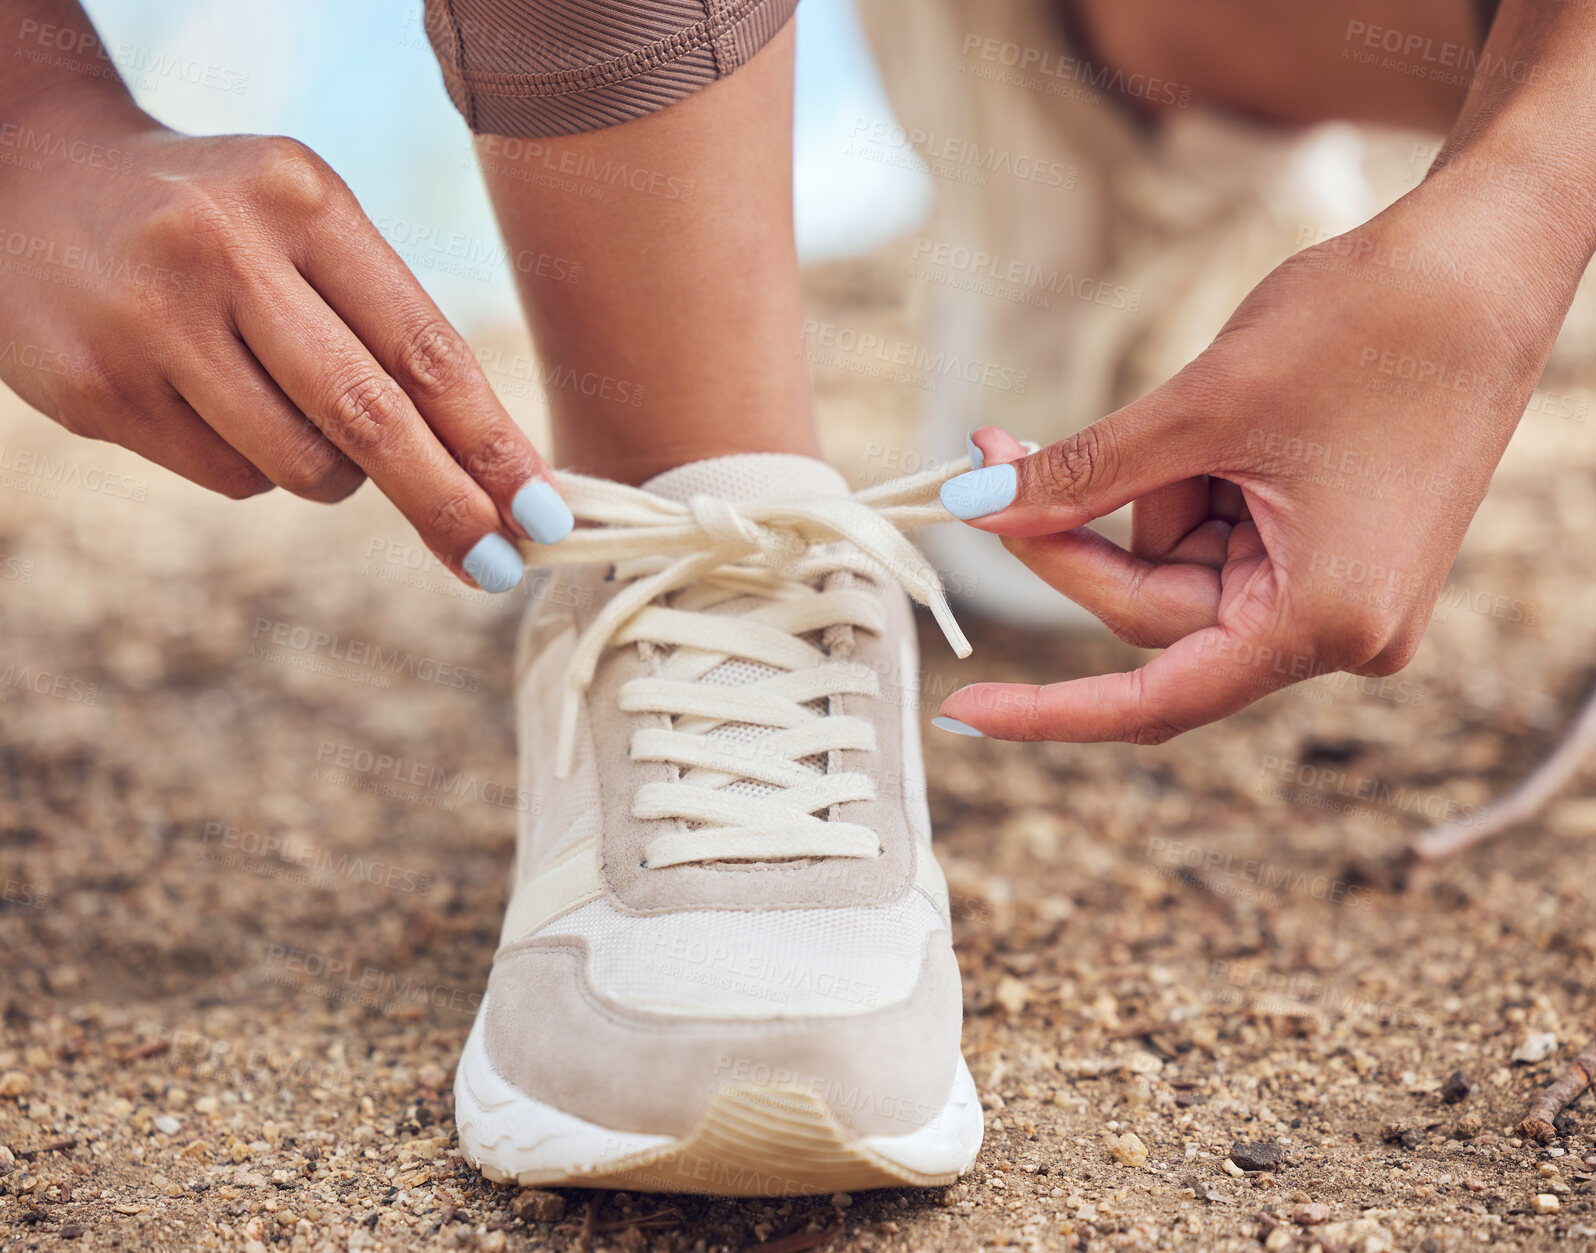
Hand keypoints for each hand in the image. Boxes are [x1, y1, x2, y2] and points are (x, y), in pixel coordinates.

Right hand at [0, 89, 569, 590]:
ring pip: (301, 466)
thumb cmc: (218, 223)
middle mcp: (223, 250)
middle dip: (447, 503)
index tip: (544, 511)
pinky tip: (206, 399)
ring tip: (287, 405)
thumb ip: (388, 330)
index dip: (493, 441)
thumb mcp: (305, 229)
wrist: (31, 180)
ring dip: (333, 474)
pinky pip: (229, 479)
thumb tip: (492, 475)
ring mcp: (150, 322)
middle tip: (502, 565)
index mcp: (302, 200)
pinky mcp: (97, 390)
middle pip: (370, 416)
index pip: (424, 346)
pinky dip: (250, 465)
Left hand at [933, 187, 1575, 742]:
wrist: (1487, 257)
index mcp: (1324, 621)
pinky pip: (1220, 541)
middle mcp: (1341, 630)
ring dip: (1145, 491)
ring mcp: (1341, 593)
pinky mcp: (1333, 552)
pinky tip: (1213, 420)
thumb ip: (1081, 476)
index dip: (1051, 710)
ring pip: (1180, 570)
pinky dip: (1184, 486)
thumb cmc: (1371, 324)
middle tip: (995, 445)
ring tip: (1185, 403)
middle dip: (1074, 532)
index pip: (1157, 700)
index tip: (966, 711)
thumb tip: (974, 508)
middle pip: (1154, 613)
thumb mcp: (1202, 408)